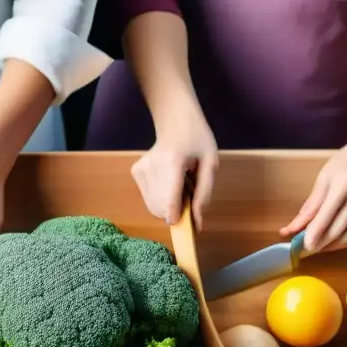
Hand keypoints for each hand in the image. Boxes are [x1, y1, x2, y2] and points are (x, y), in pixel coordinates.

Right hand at [131, 114, 217, 228]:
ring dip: (168, 205)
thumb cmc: (197, 141)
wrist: (176, 122)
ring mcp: (141, 169)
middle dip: (176, 211)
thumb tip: (197, 222)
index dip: (176, 217)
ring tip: (178, 187)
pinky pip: (148, 198)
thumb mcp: (211, 164)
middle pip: (160, 207)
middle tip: (188, 196)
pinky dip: (159, 198)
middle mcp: (152, 167)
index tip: (186, 224)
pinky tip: (167, 183)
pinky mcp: (136, 172)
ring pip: (152, 206)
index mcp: (173, 162)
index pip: (168, 200)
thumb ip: (204, 193)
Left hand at [281, 132, 346, 252]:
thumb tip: (292, 229)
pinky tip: (335, 241)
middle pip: (338, 231)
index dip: (314, 235)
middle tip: (306, 249)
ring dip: (331, 246)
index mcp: (346, 182)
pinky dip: (346, 242)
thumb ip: (310, 205)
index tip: (303, 246)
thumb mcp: (324, 177)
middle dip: (320, 244)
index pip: (327, 216)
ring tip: (318, 246)